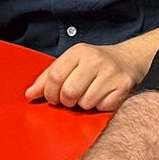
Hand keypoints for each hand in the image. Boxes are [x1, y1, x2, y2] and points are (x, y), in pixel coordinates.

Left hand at [25, 42, 141, 111]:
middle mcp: (96, 60)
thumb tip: (29, 95)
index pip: (55, 77)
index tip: (53, 97)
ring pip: (85, 103)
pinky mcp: (124, 86)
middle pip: (69, 92)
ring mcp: (111, 73)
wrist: (129, 59)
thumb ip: (48, 78)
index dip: (50, 93)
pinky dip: (100, 106)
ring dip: (84, 104)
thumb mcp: (71, 63)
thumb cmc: (95, 64)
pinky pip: (102, 107)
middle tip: (71, 98)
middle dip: (67, 101)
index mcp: (79, 52)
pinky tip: (103, 96)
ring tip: (90, 94)